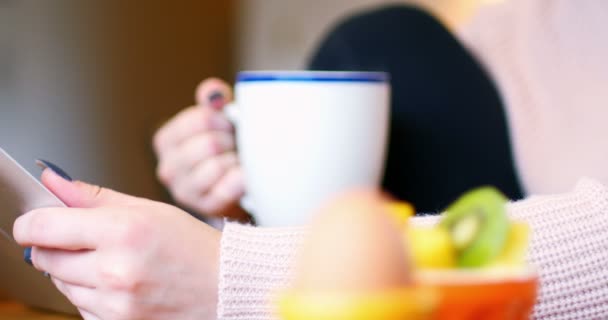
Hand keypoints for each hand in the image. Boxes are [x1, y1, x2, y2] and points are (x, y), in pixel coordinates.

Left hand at [13, 169, 220, 319]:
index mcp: (123, 231)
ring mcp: (116, 303)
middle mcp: (116, 270)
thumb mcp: (148, 209)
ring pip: (61, 284)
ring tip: (112, 261)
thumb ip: (94, 196)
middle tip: (82, 239)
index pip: (43, 227)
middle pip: (44, 258)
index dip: (31, 223)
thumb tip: (54, 181)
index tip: (34, 223)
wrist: (224, 285)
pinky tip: (118, 283)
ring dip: (74, 271)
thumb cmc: (192, 245)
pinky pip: (80, 307)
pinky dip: (90, 294)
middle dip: (54, 246)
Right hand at [153, 78, 247, 220]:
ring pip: (217, 166)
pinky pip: (226, 189)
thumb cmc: (226, 147)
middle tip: (236, 146)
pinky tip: (243, 176)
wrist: (238, 188)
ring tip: (237, 162)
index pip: (201, 119)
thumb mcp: (219, 118)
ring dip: (235, 162)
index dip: (224, 120)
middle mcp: (168, 168)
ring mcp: (183, 191)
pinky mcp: (202, 208)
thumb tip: (213, 93)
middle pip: (209, 144)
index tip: (230, 126)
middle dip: (230, 142)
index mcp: (166, 140)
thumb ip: (214, 98)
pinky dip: (240, 180)